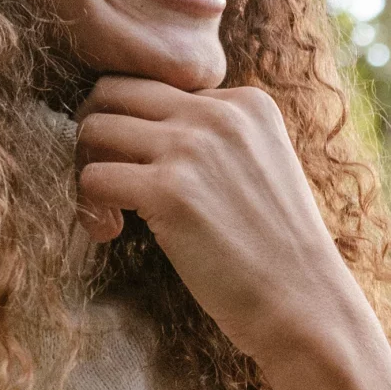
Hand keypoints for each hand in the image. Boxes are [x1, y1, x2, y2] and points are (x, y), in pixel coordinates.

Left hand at [76, 77, 352, 362]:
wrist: (304, 303)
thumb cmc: (275, 248)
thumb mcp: (261, 167)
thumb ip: (215, 139)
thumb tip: (143, 130)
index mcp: (246, 102)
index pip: (158, 86)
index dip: (136, 128)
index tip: (144, 172)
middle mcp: (218, 113)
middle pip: (116, 91)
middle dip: (97, 132)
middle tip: (104, 178)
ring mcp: (192, 148)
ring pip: (95, 127)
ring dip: (86, 167)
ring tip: (108, 210)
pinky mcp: (168, 191)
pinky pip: (93, 177)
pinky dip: (89, 207)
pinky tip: (110, 233)